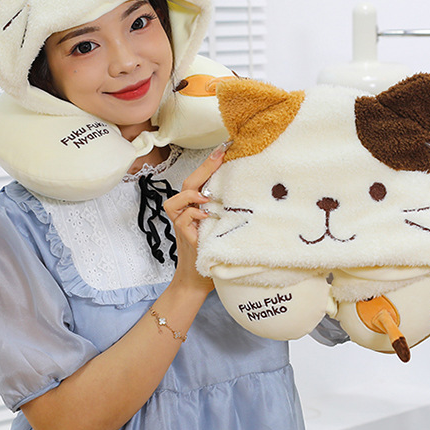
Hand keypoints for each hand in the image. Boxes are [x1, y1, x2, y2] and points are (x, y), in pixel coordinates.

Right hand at [162, 143, 227, 293]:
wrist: (199, 281)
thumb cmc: (215, 253)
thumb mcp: (224, 227)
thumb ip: (229, 211)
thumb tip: (253, 193)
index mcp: (198, 208)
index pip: (201, 180)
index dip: (210, 163)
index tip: (226, 147)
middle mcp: (188, 213)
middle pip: (188, 183)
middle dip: (203, 168)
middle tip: (220, 155)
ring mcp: (183, 225)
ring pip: (176, 200)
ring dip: (191, 195)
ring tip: (206, 197)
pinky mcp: (184, 237)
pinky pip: (182, 219)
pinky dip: (192, 215)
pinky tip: (205, 216)